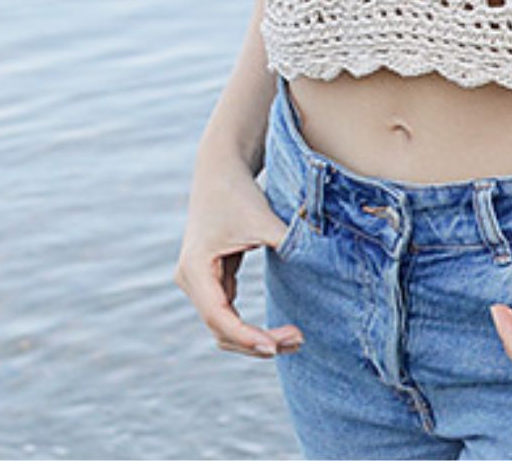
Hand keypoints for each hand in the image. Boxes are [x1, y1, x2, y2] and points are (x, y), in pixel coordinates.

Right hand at [173, 147, 303, 360]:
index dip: (247, 336)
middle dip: (256, 342)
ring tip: (294, 339)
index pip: (219, 317)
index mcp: (196, 268)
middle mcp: (191, 280)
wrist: (221, 167)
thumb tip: (319, 265)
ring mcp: (199, 283)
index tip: (276, 345)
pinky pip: (229, 315)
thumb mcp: (262, 219)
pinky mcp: (212, 281)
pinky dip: (251, 327)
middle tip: (297, 341)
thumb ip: (287, 243)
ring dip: (255, 339)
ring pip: (224, 328)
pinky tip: (280, 332)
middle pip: (220, 330)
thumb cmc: (239, 191)